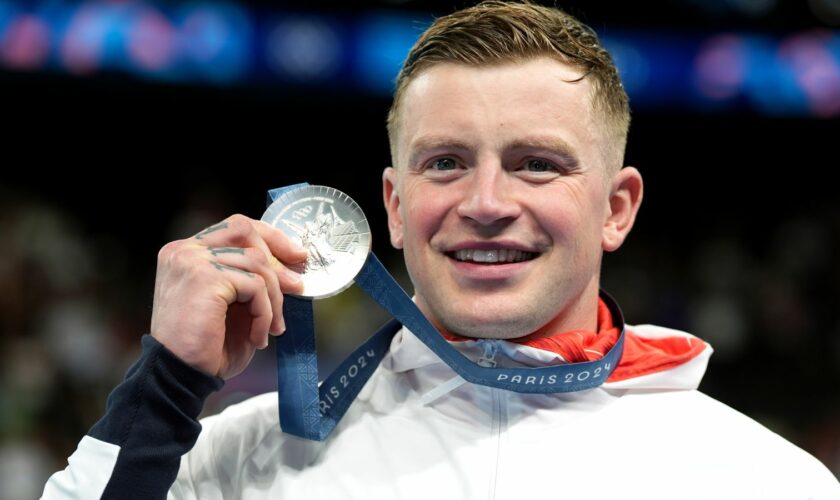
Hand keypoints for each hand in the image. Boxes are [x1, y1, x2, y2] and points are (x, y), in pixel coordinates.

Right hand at [150, 215, 307, 378]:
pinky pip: (254, 285)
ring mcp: (191, 260)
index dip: (270, 238)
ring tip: (271, 328)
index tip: (296, 256)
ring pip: (255, 262)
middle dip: (278, 260)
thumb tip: (293, 266)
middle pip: (246, 232)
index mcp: (187, 253)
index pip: (236, 228)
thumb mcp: (236, 306)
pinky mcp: (204, 277)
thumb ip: (253, 280)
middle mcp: (185, 251)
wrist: (180, 377)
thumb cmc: (207, 348)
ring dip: (273, 298)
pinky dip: (265, 312)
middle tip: (297, 287)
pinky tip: (259, 336)